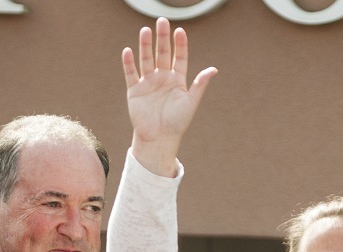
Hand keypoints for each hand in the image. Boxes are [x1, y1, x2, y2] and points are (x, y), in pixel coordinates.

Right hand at [122, 17, 216, 175]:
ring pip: (146, 59)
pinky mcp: (134, 90)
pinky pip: (131, 73)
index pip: (180, 57)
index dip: (180, 44)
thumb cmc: (177, 123)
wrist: (159, 138)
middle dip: (162, 38)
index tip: (180, 31)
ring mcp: (148, 83)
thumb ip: (200, 84)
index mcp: (178, 80)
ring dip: (145, 46)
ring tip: (145, 31)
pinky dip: (128, 63)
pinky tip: (128, 50)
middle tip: (161, 22)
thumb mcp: (191, 102)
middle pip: (162, 53)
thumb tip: (213, 69)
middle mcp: (162, 78)